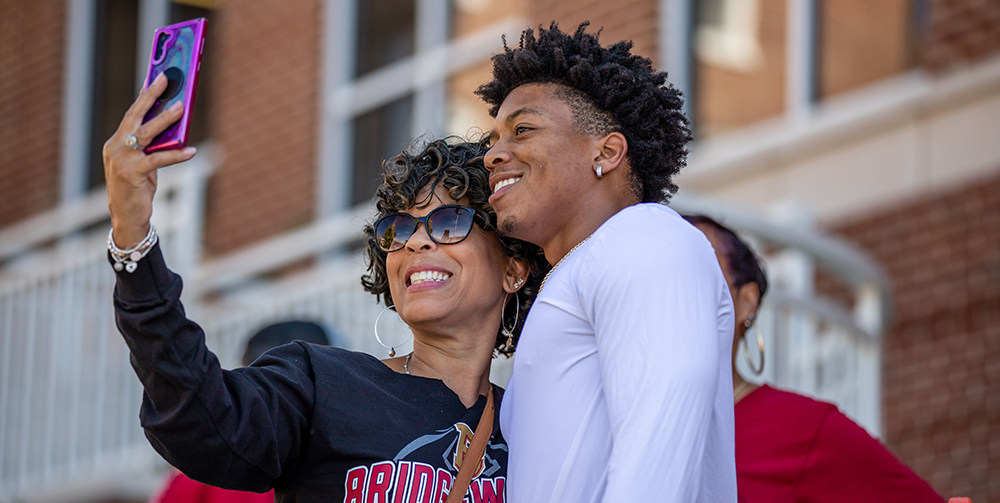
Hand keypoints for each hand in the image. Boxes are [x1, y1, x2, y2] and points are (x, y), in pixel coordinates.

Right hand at [103, 73, 196, 247]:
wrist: (127, 216)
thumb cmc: (137, 188)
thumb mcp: (143, 163)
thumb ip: (153, 146)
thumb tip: (175, 129)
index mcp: (116, 142)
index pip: (131, 114)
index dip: (144, 96)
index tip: (156, 78)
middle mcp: (116, 147)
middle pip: (135, 116)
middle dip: (151, 96)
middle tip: (166, 79)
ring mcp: (121, 159)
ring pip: (146, 133)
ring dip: (165, 119)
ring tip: (181, 107)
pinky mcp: (132, 173)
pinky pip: (158, 159)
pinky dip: (176, 154)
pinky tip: (191, 151)